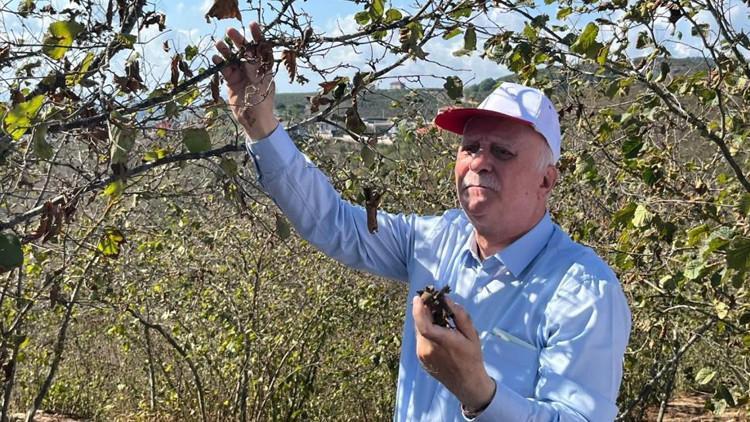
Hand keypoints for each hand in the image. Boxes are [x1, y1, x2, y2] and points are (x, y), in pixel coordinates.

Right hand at [212, 22, 278, 138]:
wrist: (253, 119)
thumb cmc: (261, 101)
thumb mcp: (259, 82)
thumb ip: (254, 65)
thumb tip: (249, 49)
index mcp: (264, 67)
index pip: (261, 48)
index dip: (257, 36)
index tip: (252, 25)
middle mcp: (253, 68)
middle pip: (245, 50)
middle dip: (238, 40)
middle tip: (230, 30)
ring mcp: (241, 74)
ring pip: (232, 58)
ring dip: (226, 51)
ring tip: (219, 43)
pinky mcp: (231, 81)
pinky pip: (224, 69)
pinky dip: (220, 63)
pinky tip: (215, 58)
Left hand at [412, 295, 495, 410]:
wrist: (467, 383)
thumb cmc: (472, 357)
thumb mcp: (471, 334)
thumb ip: (459, 315)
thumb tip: (446, 299)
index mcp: (441, 342)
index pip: (423, 324)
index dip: (418, 309)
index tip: (419, 297)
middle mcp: (428, 349)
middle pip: (419, 324)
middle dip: (423, 310)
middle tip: (431, 301)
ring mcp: (422, 355)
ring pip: (419, 331)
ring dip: (425, 321)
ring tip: (437, 315)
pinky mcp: (421, 359)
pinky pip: (421, 340)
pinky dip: (426, 331)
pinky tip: (437, 330)